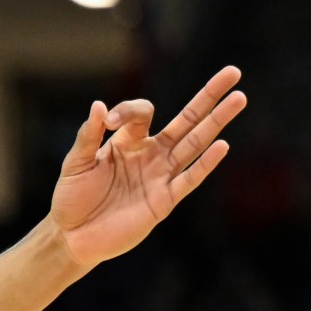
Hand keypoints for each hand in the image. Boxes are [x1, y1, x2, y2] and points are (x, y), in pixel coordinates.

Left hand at [48, 66, 245, 267]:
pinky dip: (205, 164)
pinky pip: (189, 179)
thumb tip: (100, 105)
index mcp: (128, 142)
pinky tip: (222, 145)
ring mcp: (160, 176)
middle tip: (233, 72)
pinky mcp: (164, 201)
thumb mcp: (75, 163)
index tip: (109, 121)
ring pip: (194, 144)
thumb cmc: (72, 198)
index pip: (143, 113)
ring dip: (216, 122)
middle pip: (186, 120)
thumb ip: (88, 136)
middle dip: (208, 97)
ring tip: (239, 98)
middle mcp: (150, 155)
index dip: (127, 111)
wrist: (71, 237)